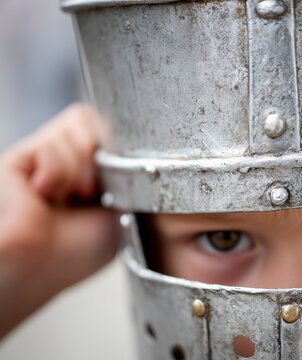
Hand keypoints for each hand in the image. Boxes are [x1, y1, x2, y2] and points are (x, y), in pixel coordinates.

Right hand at [0, 104, 116, 337]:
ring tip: (66, 198)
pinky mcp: (20, 156)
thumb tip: (121, 136)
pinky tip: (44, 194)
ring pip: (79, 126)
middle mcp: (71, 158)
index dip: (120, 149)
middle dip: (102, 159)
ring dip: (80, 169)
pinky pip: (54, 143)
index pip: (116, 130)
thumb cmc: (78, 250)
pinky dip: (58, 173)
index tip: (117, 182)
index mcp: (96, 170)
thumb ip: (124, 168)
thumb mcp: (120, 207)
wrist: (41, 268)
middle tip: (91, 193)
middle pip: (98, 122)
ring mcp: (46, 154)